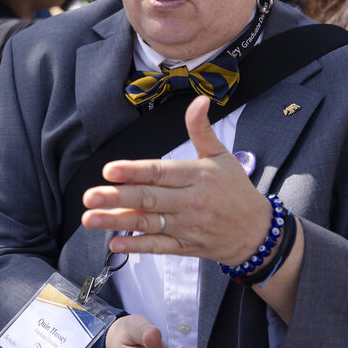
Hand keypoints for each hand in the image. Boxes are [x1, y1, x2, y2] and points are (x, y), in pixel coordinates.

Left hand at [81, 95, 273, 266]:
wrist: (257, 232)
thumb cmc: (236, 190)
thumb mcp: (222, 155)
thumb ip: (202, 129)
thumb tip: (199, 100)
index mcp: (197, 176)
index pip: (161, 172)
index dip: (134, 171)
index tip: (109, 171)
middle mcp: (190, 202)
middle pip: (149, 199)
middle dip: (117, 198)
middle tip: (90, 196)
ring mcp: (187, 226)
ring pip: (148, 224)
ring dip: (117, 222)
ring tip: (90, 218)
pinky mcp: (185, 246)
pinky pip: (158, 247)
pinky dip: (136, 246)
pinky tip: (114, 243)